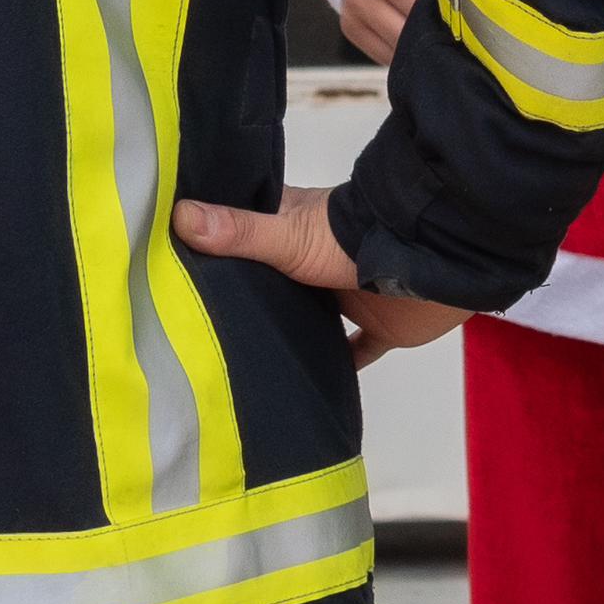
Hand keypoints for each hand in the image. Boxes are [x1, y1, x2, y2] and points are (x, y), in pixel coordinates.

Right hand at [173, 184, 466, 366]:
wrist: (426, 258)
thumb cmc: (350, 239)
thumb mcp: (286, 235)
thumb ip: (239, 232)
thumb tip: (177, 215)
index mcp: (295, 231)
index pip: (249, 236)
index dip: (220, 250)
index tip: (181, 271)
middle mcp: (318, 262)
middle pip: (277, 283)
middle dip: (251, 301)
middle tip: (203, 334)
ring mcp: (349, 294)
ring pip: (314, 318)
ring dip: (293, 335)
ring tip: (245, 367)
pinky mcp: (380, 325)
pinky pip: (356, 351)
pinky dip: (340, 366)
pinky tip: (309, 388)